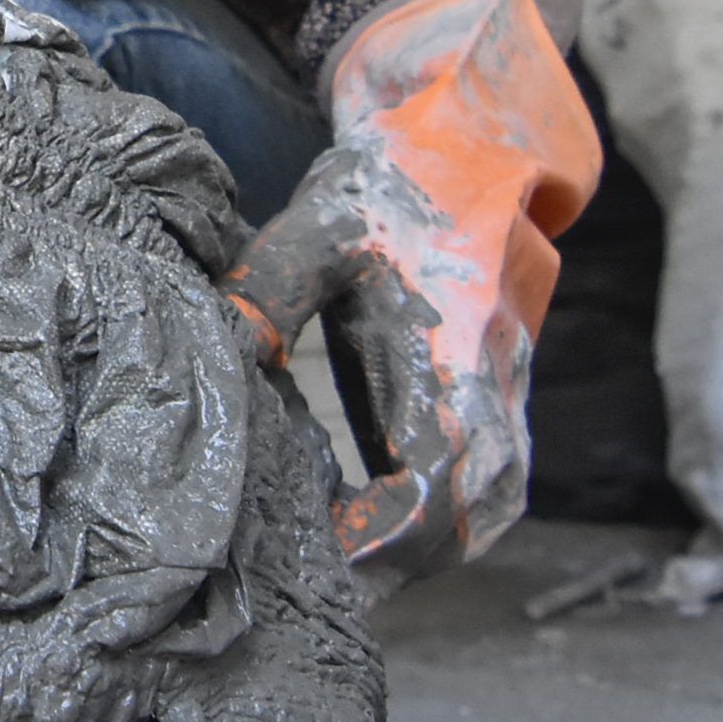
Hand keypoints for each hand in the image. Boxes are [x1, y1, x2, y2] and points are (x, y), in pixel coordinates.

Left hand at [224, 0, 599, 576]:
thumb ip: (263, 297)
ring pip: (481, 522)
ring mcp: (511, 405)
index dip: (369, 540)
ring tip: (333, 559)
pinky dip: (436, 525)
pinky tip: (367, 520)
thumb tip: (211, 361)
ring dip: (415, 553)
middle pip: (459, 531)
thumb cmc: (385, 190)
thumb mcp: (315, 231)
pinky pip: (486, 496)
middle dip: (385, 567)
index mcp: (452, 358)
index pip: (429, 494)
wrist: (469, 146)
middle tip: (303, 575)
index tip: (302, 546)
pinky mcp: (506, 407)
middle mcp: (494, 395)